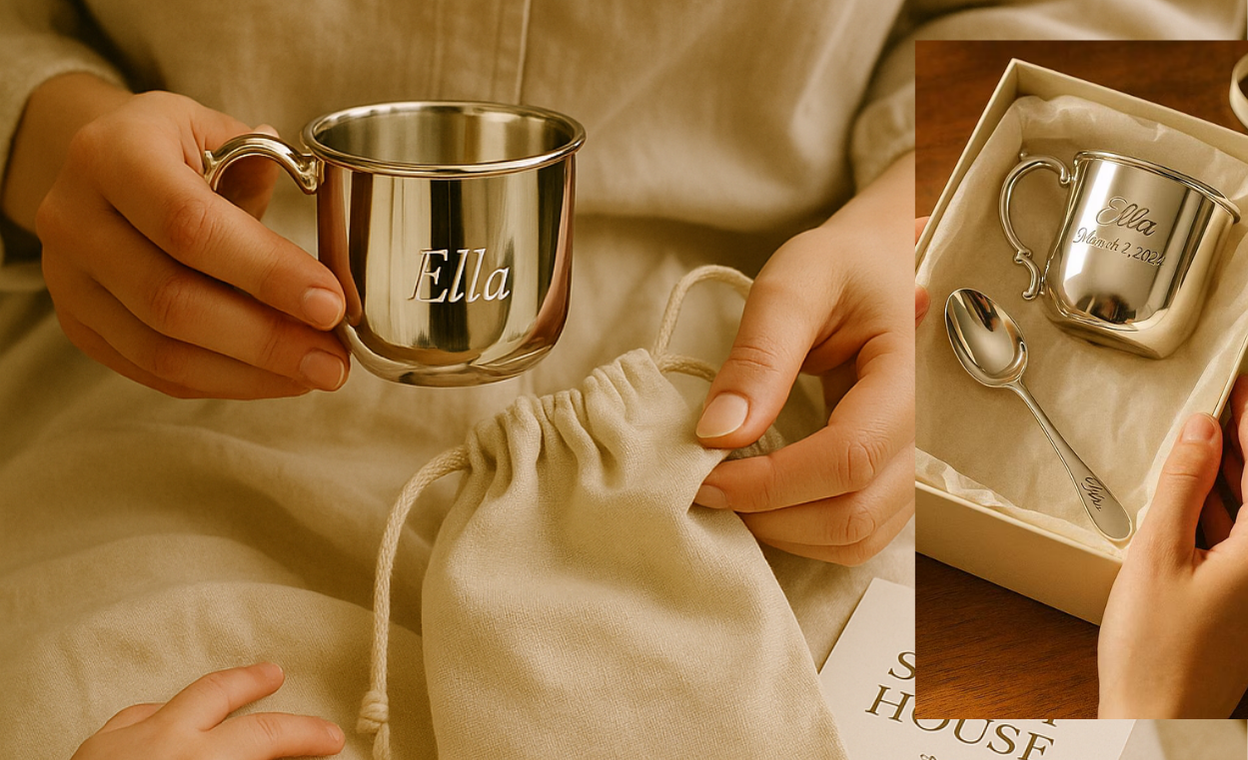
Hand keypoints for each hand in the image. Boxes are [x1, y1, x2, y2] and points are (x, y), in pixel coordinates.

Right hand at [21, 74, 349, 397]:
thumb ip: (266, 175)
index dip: (266, 272)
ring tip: (315, 373)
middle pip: (173, 300)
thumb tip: (319, 246)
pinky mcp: (76, 324)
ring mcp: (65, 279)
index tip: (331, 305)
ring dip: (250, 373)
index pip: (191, 225)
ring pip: (161, 350)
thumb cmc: (174, 148)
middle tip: (334, 361)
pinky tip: (274, 378)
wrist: (96, 167)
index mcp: (112, 153)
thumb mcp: (213, 129)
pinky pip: (153, 371)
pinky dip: (222, 381)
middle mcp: (73, 218)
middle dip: (267, 339)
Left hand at [71, 663, 344, 758]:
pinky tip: (162, 720)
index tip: (330, 737)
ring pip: (173, 699)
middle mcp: (161, 740)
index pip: (269, 734)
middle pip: (220, 693)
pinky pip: (132, 719)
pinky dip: (157, 715)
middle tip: (276, 675)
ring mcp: (121, 742)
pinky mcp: (91, 751)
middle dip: (253, 682)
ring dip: (207, 695)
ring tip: (227, 689)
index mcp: (201, 757)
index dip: (306, 734)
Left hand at [692, 152, 914, 564]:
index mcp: (909, 377)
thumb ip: (759, 355)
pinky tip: (764, 499)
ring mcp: (917, 467)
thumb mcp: (794, 283)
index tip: (704, 474)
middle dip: (769, 517)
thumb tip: (720, 433)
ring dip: (784, 533)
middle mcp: (927, 436)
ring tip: (731, 493)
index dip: (771, 482)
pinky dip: (804, 533)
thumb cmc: (843, 267)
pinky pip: (858, 536)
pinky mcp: (898, 482)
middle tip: (705, 488)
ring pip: (856, 540)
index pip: (849, 457)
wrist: (883, 268)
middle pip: (853, 515)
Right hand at [1098, 378, 1247, 716]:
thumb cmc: (1157, 651)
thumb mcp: (1159, 554)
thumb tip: (1202, 430)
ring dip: (1230, 469)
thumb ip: (1183, 486)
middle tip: (1228, 396)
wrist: (1155, 715)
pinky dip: (1218, 504)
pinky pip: (1234, 534)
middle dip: (1243, 440)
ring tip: (1209, 430)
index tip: (1242, 382)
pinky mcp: (1235, 597)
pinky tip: (1196, 489)